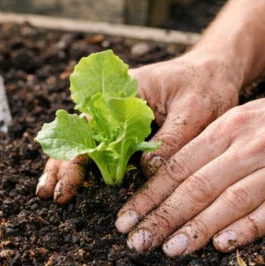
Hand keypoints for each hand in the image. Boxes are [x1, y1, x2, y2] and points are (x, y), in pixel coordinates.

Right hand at [36, 51, 242, 203]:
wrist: (215, 70)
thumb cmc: (207, 85)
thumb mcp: (196, 109)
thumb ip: (173, 139)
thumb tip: (148, 172)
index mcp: (126, 91)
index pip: (91, 126)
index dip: (77, 155)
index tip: (69, 181)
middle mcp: (114, 103)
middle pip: (81, 134)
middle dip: (62, 163)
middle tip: (49, 195)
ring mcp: (118, 116)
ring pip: (87, 143)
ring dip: (68, 166)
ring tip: (50, 194)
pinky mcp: (128, 129)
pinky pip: (105, 149)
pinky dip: (89, 167)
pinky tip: (74, 185)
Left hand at [116, 82, 264, 254]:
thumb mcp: (250, 117)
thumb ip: (213, 144)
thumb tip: (167, 174)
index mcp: (231, 126)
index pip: (179, 164)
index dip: (149, 194)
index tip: (125, 219)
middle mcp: (252, 144)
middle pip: (198, 184)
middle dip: (163, 216)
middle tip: (137, 242)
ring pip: (231, 200)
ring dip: (198, 227)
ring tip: (171, 250)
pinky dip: (249, 228)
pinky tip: (225, 245)